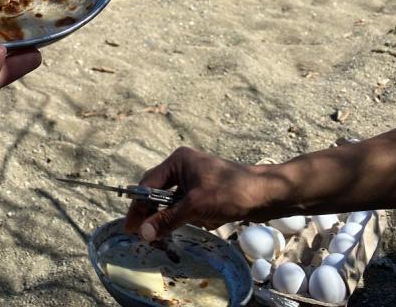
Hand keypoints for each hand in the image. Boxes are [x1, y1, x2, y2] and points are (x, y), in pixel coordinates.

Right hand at [125, 147, 272, 241]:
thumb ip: (167, 219)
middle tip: (142, 234)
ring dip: (170, 216)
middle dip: (153, 213)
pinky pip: (188, 205)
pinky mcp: (207, 191)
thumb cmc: (230, 192)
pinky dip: (186, 216)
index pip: (148, 184)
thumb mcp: (195, 206)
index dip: (138, 206)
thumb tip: (144, 233)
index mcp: (178, 161)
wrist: (266, 193)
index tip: (129, 227)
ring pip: (173, 201)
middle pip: (159, 192)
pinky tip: (191, 226)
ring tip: (160, 235)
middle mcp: (184, 167)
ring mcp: (196, 179)